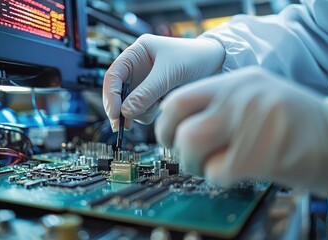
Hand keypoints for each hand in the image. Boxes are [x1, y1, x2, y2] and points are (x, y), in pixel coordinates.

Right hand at [103, 34, 224, 130]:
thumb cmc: (194, 58)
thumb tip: (125, 112)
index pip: (113, 75)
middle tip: (123, 127)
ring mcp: (144, 83)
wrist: (216, 64)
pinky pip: (142, 110)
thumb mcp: (169, 73)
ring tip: (157, 107)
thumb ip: (146, 93)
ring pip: (130, 104)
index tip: (115, 114)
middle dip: (120, 109)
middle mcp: (137, 68)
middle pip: (118, 93)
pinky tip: (162, 107)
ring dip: (139, 112)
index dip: (111, 95)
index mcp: (136, 53)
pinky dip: (149, 113)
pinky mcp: (153, 95)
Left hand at [155, 66, 327, 195]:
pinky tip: (236, 173)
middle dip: (176, 148)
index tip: (168, 137)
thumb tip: (178, 124)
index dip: (165, 124)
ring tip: (214, 166)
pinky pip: (217, 172)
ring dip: (196, 165)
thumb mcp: (258, 96)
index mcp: (238, 81)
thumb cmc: (295, 122)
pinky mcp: (264, 155)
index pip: (180, 99)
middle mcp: (242, 98)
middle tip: (189, 157)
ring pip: (192, 147)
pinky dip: (219, 178)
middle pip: (181, 126)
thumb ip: (220, 104)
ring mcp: (253, 124)